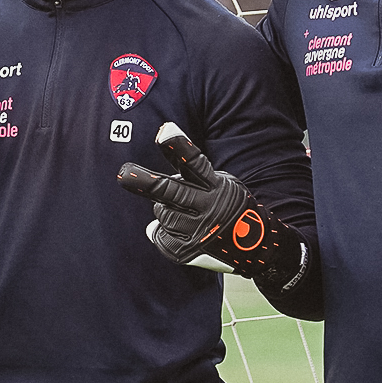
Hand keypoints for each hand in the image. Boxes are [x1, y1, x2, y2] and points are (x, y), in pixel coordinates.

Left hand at [117, 122, 308, 282]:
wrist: (257, 247)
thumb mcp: (222, 183)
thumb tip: (162, 191)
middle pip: (169, 191)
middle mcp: (207, 207)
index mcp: (216, 186)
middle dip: (145, 182)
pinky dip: (165, 232)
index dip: (178, 146)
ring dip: (164, 209)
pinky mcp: (188, 251)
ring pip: (162, 213)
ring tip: (183, 211)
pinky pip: (162, 236)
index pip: (195, 162)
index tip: (164, 130)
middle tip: (124, 173)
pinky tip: (182, 231)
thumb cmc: (230, 206)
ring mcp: (198, 231)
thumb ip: (194, 180)